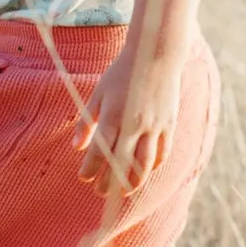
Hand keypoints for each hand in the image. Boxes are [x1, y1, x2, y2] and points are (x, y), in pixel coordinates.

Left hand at [78, 47, 186, 191]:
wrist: (155, 54)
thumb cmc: (122, 72)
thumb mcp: (99, 92)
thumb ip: (87, 121)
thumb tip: (76, 147)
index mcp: (114, 115)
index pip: (100, 152)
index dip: (90, 169)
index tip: (84, 178)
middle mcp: (134, 124)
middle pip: (121, 163)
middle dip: (108, 183)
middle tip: (100, 192)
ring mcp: (154, 126)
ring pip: (144, 164)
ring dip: (133, 182)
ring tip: (123, 191)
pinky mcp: (169, 124)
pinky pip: (162, 153)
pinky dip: (153, 166)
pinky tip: (144, 172)